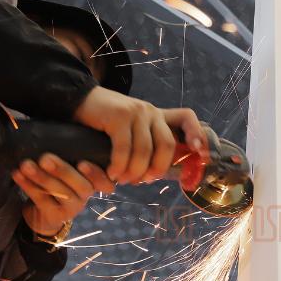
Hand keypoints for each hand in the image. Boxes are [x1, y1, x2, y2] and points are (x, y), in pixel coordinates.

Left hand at [11, 153, 115, 235]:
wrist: (43, 213)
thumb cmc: (57, 181)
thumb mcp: (67, 168)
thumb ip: (69, 155)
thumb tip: (53, 131)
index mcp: (92, 182)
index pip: (103, 180)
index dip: (95, 173)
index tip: (82, 163)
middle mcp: (85, 196)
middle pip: (81, 186)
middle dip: (62, 171)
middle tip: (45, 158)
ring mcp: (71, 208)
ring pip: (59, 192)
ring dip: (41, 177)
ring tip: (25, 165)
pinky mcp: (54, 216)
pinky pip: (41, 199)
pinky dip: (28, 186)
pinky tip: (18, 174)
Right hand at [73, 86, 207, 184]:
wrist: (78, 100)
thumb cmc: (104, 123)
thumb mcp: (130, 131)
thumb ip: (145, 145)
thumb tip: (154, 175)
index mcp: (158, 115)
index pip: (186, 117)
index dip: (198, 135)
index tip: (201, 155)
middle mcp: (150, 112)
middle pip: (167, 144)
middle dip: (157, 168)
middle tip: (143, 181)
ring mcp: (136, 112)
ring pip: (145, 150)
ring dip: (134, 171)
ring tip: (123, 179)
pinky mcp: (119, 116)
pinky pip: (125, 149)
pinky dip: (119, 166)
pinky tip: (112, 173)